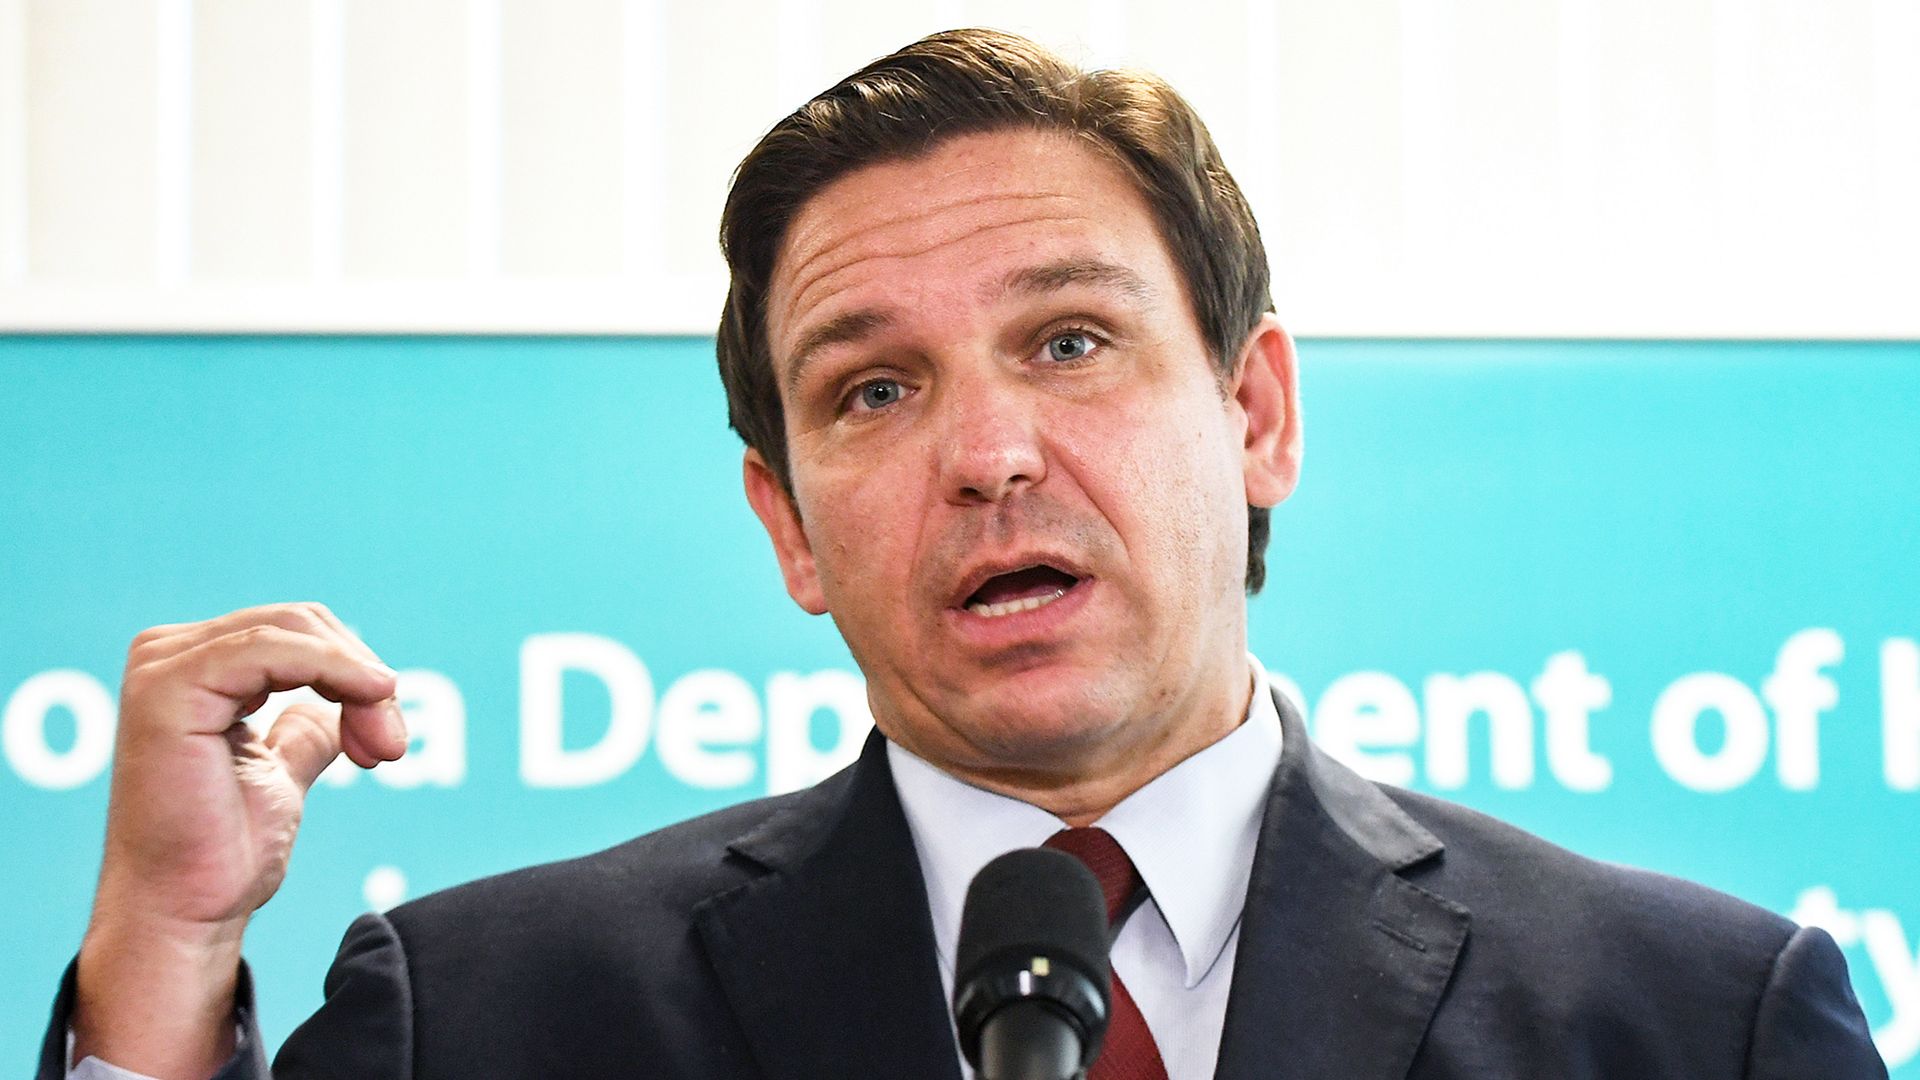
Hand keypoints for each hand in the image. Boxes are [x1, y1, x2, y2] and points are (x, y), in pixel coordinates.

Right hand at [72, 603, 405, 1076]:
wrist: (186, 910)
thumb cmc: (222, 852)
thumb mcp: (279, 772)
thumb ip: (303, 731)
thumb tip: (344, 703)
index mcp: (191, 668)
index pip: (298, 631)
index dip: (357, 672)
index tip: (388, 740)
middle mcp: (166, 655)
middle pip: (302, 623)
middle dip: (363, 677)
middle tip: (390, 745)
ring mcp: (161, 668)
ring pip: (295, 630)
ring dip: (358, 681)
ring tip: (381, 746)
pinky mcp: (168, 688)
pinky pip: (271, 648)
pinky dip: (334, 668)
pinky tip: (369, 698)